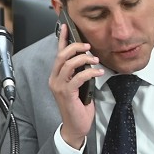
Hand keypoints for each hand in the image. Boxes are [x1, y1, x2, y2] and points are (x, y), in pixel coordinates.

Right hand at [49, 24, 101, 148]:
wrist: (76, 126)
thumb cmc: (78, 107)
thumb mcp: (79, 86)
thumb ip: (79, 73)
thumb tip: (88, 60)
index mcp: (56, 76)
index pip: (58, 54)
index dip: (62, 39)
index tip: (66, 27)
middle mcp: (54, 79)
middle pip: (62, 56)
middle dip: (76, 47)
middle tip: (88, 46)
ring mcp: (59, 86)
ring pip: (68, 64)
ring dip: (84, 59)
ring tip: (95, 60)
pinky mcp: (67, 93)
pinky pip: (78, 77)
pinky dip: (90, 72)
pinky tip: (98, 72)